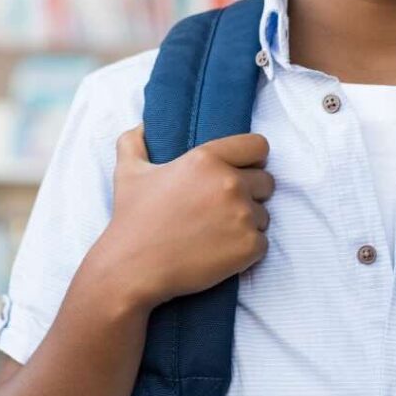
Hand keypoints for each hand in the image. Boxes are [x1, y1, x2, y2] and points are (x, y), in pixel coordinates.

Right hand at [95, 124, 274, 309]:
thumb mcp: (128, 172)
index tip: (240, 171)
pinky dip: (246, 250)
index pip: (258, 146)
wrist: (132, 269)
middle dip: (250, 194)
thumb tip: (143, 125)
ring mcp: (242, 215)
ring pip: (263, 215)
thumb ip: (135, 141)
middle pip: (266, 182)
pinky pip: (262, 243)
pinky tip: (220, 252)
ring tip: (216, 233)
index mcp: (207, 158)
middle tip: (221, 209)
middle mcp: (230, 183)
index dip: (252, 159)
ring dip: (246, 223)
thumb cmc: (132, 220)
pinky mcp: (248, 246)